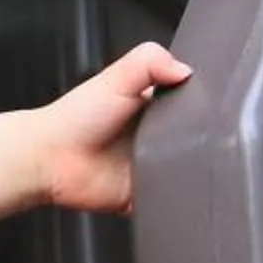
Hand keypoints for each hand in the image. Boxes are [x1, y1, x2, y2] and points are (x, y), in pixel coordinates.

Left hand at [36, 41, 191, 215]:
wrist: (48, 159)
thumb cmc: (73, 118)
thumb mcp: (114, 77)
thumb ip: (149, 62)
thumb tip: (185, 69)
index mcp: (155, 107)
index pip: (193, 105)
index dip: (205, 105)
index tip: (213, 105)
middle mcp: (157, 137)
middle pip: (197, 141)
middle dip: (204, 142)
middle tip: (196, 138)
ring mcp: (152, 167)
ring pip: (189, 172)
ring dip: (191, 171)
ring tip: (183, 162)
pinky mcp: (146, 195)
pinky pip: (170, 200)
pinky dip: (174, 197)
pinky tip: (169, 187)